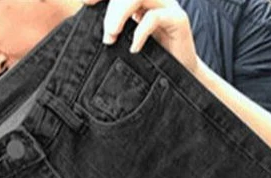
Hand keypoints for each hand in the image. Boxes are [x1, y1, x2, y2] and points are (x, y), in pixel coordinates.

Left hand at [85, 0, 199, 75]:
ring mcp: (168, 6)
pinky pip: (153, 17)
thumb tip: (97, 29)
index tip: (86, 3)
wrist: (184, 77)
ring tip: (112, 36)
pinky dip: (139, 32)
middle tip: (106, 34)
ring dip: (120, 15)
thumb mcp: (131, 40)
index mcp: (143, 0)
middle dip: (111, 10)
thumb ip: (118, 28)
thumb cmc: (157, 60)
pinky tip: (134, 48)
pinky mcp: (179, 19)